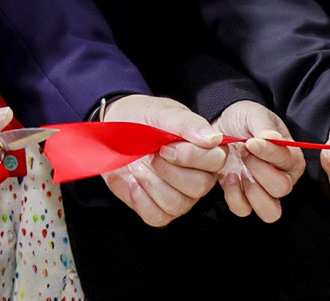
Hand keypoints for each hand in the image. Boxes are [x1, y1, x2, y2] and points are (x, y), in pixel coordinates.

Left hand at [98, 94, 226, 225]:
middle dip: (169, 171)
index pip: (215, 161)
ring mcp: (180, 196)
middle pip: (199, 186)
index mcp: (205, 150)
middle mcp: (198, 176)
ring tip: (137, 164)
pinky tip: (133, 181)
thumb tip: (213, 138)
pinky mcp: (158, 209)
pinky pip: (157, 216)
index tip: (166, 146)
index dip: (191, 157)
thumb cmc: (142, 118)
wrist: (114, 129)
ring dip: (151, 183)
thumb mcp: (162, 113)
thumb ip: (187, 123)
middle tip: (151, 155)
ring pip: (177, 204)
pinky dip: (141, 199)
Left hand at [211, 100, 304, 221]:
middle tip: (243, 151)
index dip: (269, 153)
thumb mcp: (254, 114)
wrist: (220, 126)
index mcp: (291, 157)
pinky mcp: (244, 198)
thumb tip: (272, 138)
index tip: (251, 141)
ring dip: (252, 191)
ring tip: (239, 171)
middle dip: (259, 170)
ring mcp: (264, 192)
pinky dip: (235, 197)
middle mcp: (283, 178)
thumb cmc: (243, 120)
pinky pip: (244, 210)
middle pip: (282, 189)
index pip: (288, 162)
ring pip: (270, 211)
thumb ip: (264, 126)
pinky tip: (229, 177)